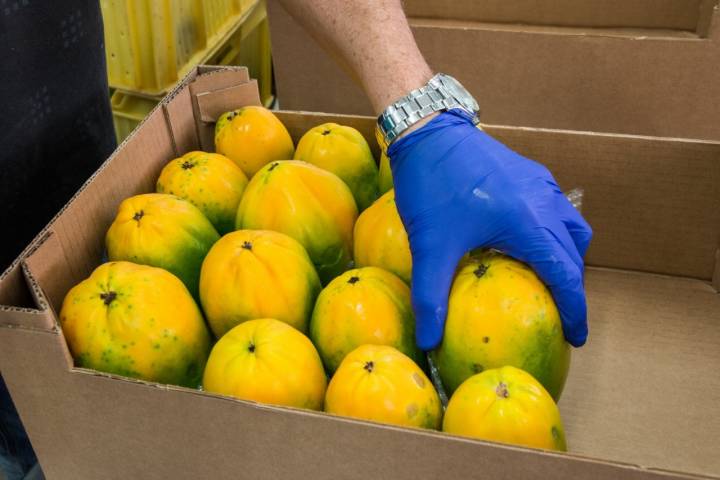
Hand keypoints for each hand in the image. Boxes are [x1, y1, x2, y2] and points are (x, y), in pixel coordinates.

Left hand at [388, 110, 591, 350]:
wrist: (428, 130)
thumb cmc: (431, 186)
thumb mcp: (429, 246)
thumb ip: (430, 296)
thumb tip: (428, 342)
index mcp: (529, 223)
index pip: (566, 276)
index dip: (575, 311)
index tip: (577, 337)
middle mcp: (545, 203)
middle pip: (575, 254)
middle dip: (573, 287)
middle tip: (561, 315)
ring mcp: (541, 184)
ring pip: (572, 228)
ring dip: (568, 256)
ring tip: (548, 279)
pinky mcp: (530, 173)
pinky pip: (558, 209)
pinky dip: (556, 233)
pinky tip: (528, 242)